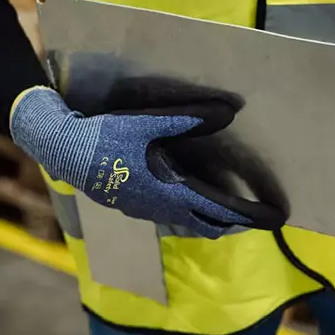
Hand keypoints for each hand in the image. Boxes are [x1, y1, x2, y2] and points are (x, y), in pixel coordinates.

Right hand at [10, 86, 285, 237]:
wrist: (60, 149)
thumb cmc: (103, 136)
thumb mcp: (147, 123)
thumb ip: (189, 118)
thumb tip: (230, 110)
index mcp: (168, 193)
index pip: (219, 209)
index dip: (248, 215)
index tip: (274, 220)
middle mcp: (160, 209)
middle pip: (208, 223)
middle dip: (236, 222)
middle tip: (262, 219)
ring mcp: (145, 210)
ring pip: (190, 223)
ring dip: (214, 219)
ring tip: (236, 215)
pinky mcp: (134, 204)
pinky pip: (174, 217)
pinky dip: (194, 214)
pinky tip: (195, 203)